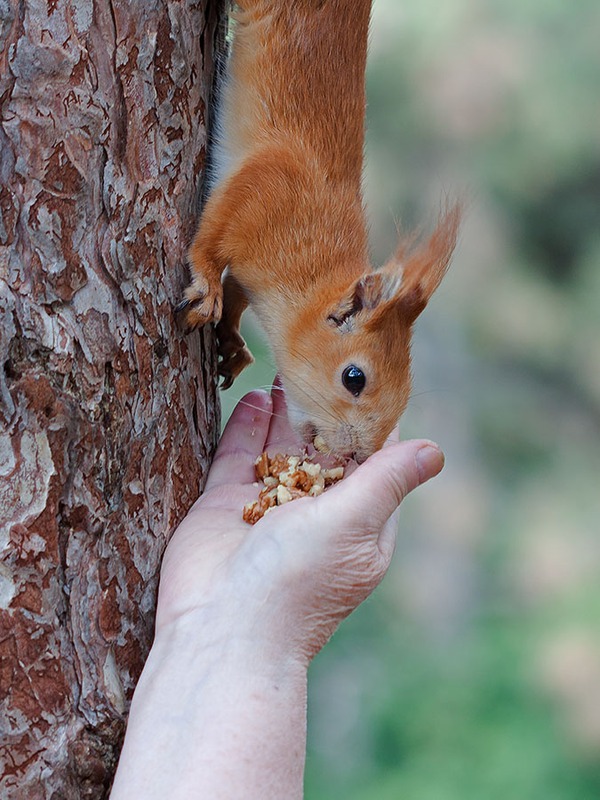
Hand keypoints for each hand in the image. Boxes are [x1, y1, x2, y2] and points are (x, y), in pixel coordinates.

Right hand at [156, 383, 443, 663]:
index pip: (372, 462)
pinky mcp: (225, 505)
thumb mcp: (353, 525)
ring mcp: (267, 507)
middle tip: (325, 361)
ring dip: (286, 410)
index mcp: (356, 521)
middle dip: (323, 408)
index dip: (371, 423)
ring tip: (290, 366)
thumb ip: (388, 481)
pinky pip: (238, 455)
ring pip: (279, 446)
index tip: (370, 381)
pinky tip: (256, 393)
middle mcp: (314, 512)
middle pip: (321, 448)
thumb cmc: (298, 582)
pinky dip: (248, 425)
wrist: (222, 631)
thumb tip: (436, 451)